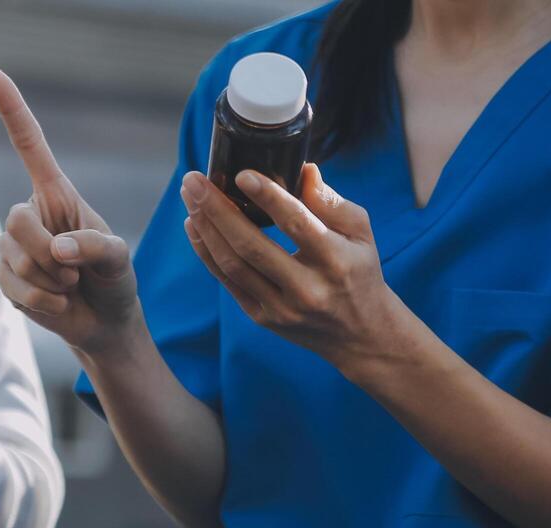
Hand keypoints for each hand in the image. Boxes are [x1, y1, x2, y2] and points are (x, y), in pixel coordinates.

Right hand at [0, 69, 141, 357]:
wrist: (104, 321)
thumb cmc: (114, 279)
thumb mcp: (118, 257)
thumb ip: (94, 246)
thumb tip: (58, 250)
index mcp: (56, 194)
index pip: (30, 146)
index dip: (13, 111)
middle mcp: (30, 214)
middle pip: (17, 219)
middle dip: (46, 251)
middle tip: (73, 271)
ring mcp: (12, 247)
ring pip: (13, 255)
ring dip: (50, 279)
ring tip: (70, 285)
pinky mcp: (5, 279)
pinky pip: (13, 287)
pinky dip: (43, 300)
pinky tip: (58, 301)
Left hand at [181, 164, 418, 378]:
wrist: (359, 334)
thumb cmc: (358, 271)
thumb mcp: (360, 233)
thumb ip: (331, 202)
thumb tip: (303, 170)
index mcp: (335, 260)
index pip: (296, 223)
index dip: (267, 197)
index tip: (240, 174)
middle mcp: (306, 288)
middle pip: (251, 246)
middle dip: (217, 210)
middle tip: (194, 180)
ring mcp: (281, 307)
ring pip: (232, 265)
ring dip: (205, 228)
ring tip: (190, 197)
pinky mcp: (263, 318)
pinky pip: (228, 282)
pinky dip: (207, 252)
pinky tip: (194, 226)